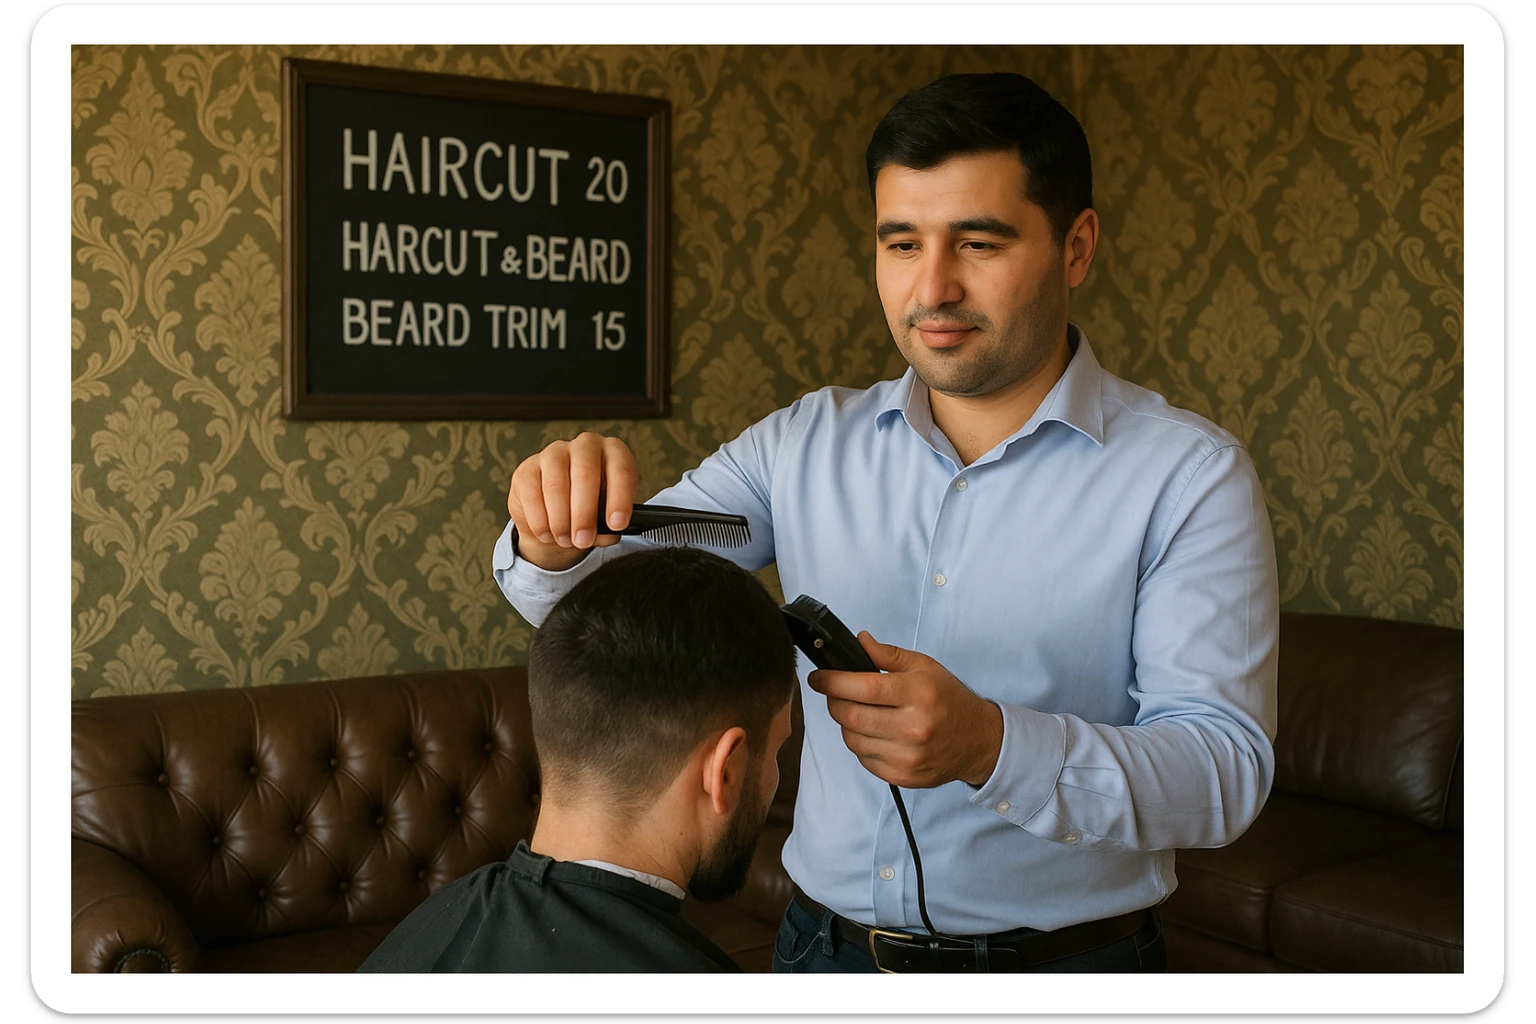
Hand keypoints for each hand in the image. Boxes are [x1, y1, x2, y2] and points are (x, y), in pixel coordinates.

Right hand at [506, 432, 636, 571]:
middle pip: (585, 473)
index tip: (616, 525)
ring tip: (565, 540)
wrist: (556, 513)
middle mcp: (584, 445)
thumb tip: (610, 534)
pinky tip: (548, 534)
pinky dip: (540, 521)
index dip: (620, 498)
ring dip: (561, 520)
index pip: (621, 468)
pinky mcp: (527, 468)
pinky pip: (532, 495)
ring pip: (556, 485)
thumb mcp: (606, 517)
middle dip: (584, 513)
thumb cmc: (590, 509)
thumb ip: (610, 525)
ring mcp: (553, 453)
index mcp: (613, 452)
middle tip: (584, 540)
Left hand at [807, 632, 1003, 788]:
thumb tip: (859, 641)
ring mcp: (908, 756)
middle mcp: (914, 727)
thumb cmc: (949, 699)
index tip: (818, 677)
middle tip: (834, 692)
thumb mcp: (924, 667)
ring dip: (845, 723)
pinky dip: (860, 744)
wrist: (978, 741)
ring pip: (852, 739)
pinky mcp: (903, 776)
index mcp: (918, 693)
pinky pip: (863, 759)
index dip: (832, 681)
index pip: (863, 687)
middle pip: (851, 715)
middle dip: (833, 701)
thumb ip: (888, 654)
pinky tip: (873, 732)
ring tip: (857, 711)